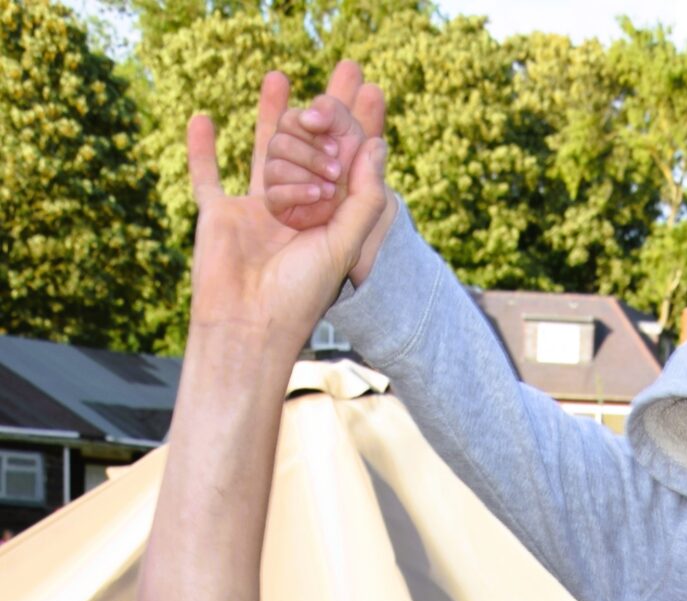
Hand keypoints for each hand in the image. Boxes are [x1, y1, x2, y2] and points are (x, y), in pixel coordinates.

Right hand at [185, 81, 389, 348]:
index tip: (368, 90)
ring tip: (279, 77)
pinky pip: (207, 177)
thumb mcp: (343, 247)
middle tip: (337, 79)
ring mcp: (254, 213)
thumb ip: (363, 198)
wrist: (248, 327)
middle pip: (307, 152)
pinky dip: (202, 150)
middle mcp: (292, 214)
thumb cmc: (300, 297)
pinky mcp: (219, 216)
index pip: (344, 166)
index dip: (354, 128)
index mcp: (326, 223)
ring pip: (264, 154)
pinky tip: (203, 120)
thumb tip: (376, 144)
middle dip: (320, 115)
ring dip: (271, 117)